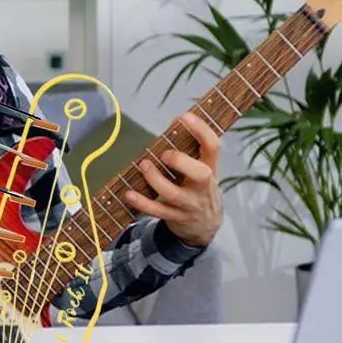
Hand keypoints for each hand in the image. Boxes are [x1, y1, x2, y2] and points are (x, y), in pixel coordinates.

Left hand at [125, 112, 222, 247]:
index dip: (202, 130)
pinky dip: (142, 203)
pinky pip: (157, 211)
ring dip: (155, 179)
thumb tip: (173, 122)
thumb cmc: (198, 187)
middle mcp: (203, 187)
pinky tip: (129, 194)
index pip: (213, 147)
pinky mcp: (175, 217)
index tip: (185, 116)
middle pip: (200, 175)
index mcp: (210, 168)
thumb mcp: (201, 167)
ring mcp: (190, 204)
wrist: (206, 225)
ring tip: (143, 165)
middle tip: (165, 154)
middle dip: (181, 162)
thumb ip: (190, 148)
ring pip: (173, 194)